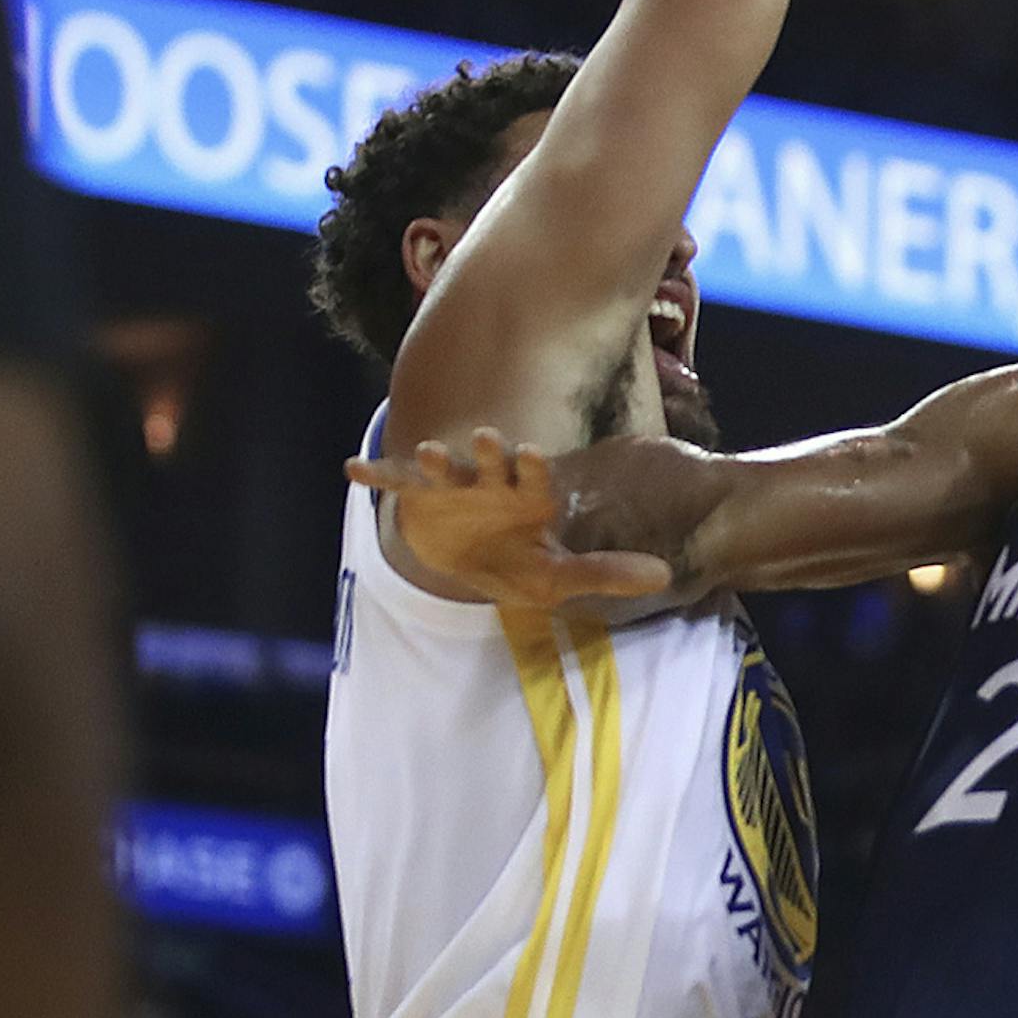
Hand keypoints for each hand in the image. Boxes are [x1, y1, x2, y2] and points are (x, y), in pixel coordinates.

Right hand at [346, 431, 675, 608]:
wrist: (467, 556)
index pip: (534, 481)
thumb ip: (606, 573)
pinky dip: (375, 476)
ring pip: (443, 469)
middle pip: (491, 466)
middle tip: (492, 439)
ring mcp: (451, 487)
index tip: (531, 455)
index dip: (532, 470)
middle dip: (491, 454)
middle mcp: (490, 484)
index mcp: (526, 498)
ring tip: (427, 452)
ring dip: (436, 461)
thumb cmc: (517, 559)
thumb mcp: (558, 577)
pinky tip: (352, 471)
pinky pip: (395, 483)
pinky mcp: (417, 496)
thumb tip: (665, 578)